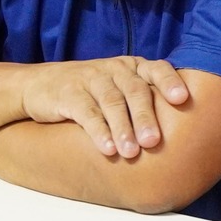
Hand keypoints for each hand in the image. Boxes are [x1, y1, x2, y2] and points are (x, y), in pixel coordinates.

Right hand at [20, 58, 191, 158]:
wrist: (38, 85)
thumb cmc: (91, 93)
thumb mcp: (119, 88)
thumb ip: (144, 102)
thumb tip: (182, 135)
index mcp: (133, 67)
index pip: (157, 69)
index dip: (170, 82)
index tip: (182, 99)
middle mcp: (115, 69)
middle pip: (136, 91)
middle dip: (146, 117)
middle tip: (154, 142)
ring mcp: (91, 79)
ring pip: (112, 103)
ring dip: (123, 129)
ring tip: (131, 153)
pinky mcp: (69, 93)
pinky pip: (87, 113)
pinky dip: (98, 131)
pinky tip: (107, 149)